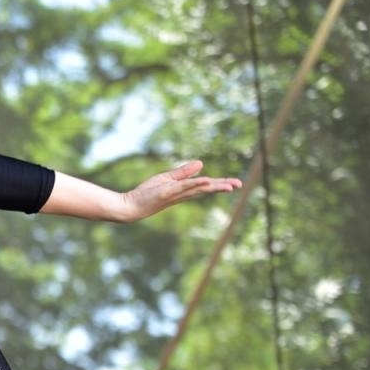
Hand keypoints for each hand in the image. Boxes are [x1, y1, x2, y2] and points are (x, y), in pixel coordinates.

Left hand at [119, 161, 241, 222]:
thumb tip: (201, 164)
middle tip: (239, 185)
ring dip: (213, 186)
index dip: (220, 184)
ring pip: (198, 189)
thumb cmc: (147, 194)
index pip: (205, 186)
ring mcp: (175, 194)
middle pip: (206, 189)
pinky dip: (195, 183)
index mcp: (184, 190)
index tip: (235, 184)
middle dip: (222, 187)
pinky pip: (183, 187)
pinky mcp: (166, 193)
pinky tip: (206, 181)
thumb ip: (183, 172)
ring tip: (229, 186)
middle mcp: (182, 194)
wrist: (130, 205)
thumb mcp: (167, 179)